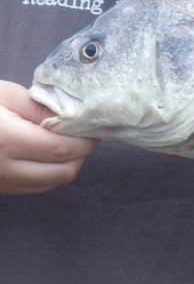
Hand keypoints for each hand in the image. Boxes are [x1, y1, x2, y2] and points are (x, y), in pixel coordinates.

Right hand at [0, 80, 96, 194]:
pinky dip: (48, 174)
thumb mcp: (2, 95)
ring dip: (66, 165)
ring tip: (67, 142)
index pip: (63, 149)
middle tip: (84, 135)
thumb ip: (40, 108)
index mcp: (6, 140)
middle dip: (81, 154)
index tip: (95, 127)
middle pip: (64, 172)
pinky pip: (33, 187)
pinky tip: (46, 155)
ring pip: (51, 184)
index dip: (86, 140)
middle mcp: (2, 169)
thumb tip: (73, 117)